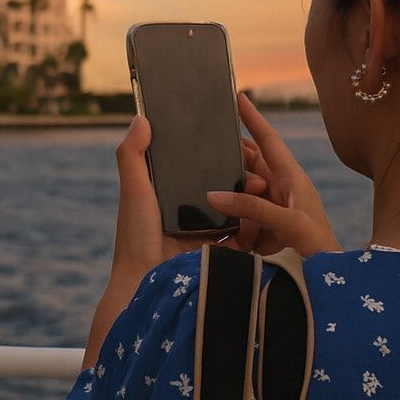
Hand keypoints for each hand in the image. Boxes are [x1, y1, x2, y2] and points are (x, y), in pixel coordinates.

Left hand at [87, 113, 270, 369]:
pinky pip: (244, 236)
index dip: (222, 155)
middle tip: (260, 171)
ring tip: (266, 188)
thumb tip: (141, 117)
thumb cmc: (135, 234)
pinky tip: (267, 213)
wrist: (146, 282)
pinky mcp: (220, 253)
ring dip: (255, 198)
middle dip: (246, 177)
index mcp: (170, 193)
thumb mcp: (133, 189)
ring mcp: (207, 232)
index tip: (241, 144)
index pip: (200, 166)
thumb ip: (133, 154)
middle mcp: (190, 210)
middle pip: (225, 187)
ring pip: (239, 209)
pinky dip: (257, 225)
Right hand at [207, 92, 339, 257]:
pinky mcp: (261, 232)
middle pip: (248, 165)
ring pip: (239, 193)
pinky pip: (238, 220)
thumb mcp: (289, 223)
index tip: (238, 96)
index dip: (253, 118)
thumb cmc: (321, 248)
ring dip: (229, 197)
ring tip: (216, 199)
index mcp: (292, 178)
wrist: (330, 282)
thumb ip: (252, 207)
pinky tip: (225, 231)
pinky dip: (230, 225)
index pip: (268, 141)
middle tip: (207, 150)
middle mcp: (280, 190)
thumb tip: (214, 193)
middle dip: (230, 159)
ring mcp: (270, 210)